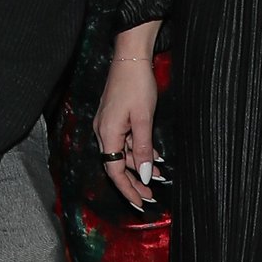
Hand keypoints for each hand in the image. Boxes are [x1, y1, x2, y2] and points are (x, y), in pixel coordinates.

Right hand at [95, 22, 162, 209]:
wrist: (130, 58)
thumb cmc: (136, 85)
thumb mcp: (143, 120)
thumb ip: (143, 148)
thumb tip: (144, 174)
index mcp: (107, 134)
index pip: (114, 171)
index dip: (127, 189)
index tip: (140, 203)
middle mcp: (103, 131)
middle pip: (116, 165)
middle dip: (134, 182)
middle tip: (150, 197)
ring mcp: (108, 124)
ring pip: (122, 153)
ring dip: (139, 165)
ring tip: (159, 176)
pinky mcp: (115, 117)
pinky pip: (125, 141)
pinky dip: (138, 150)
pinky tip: (154, 155)